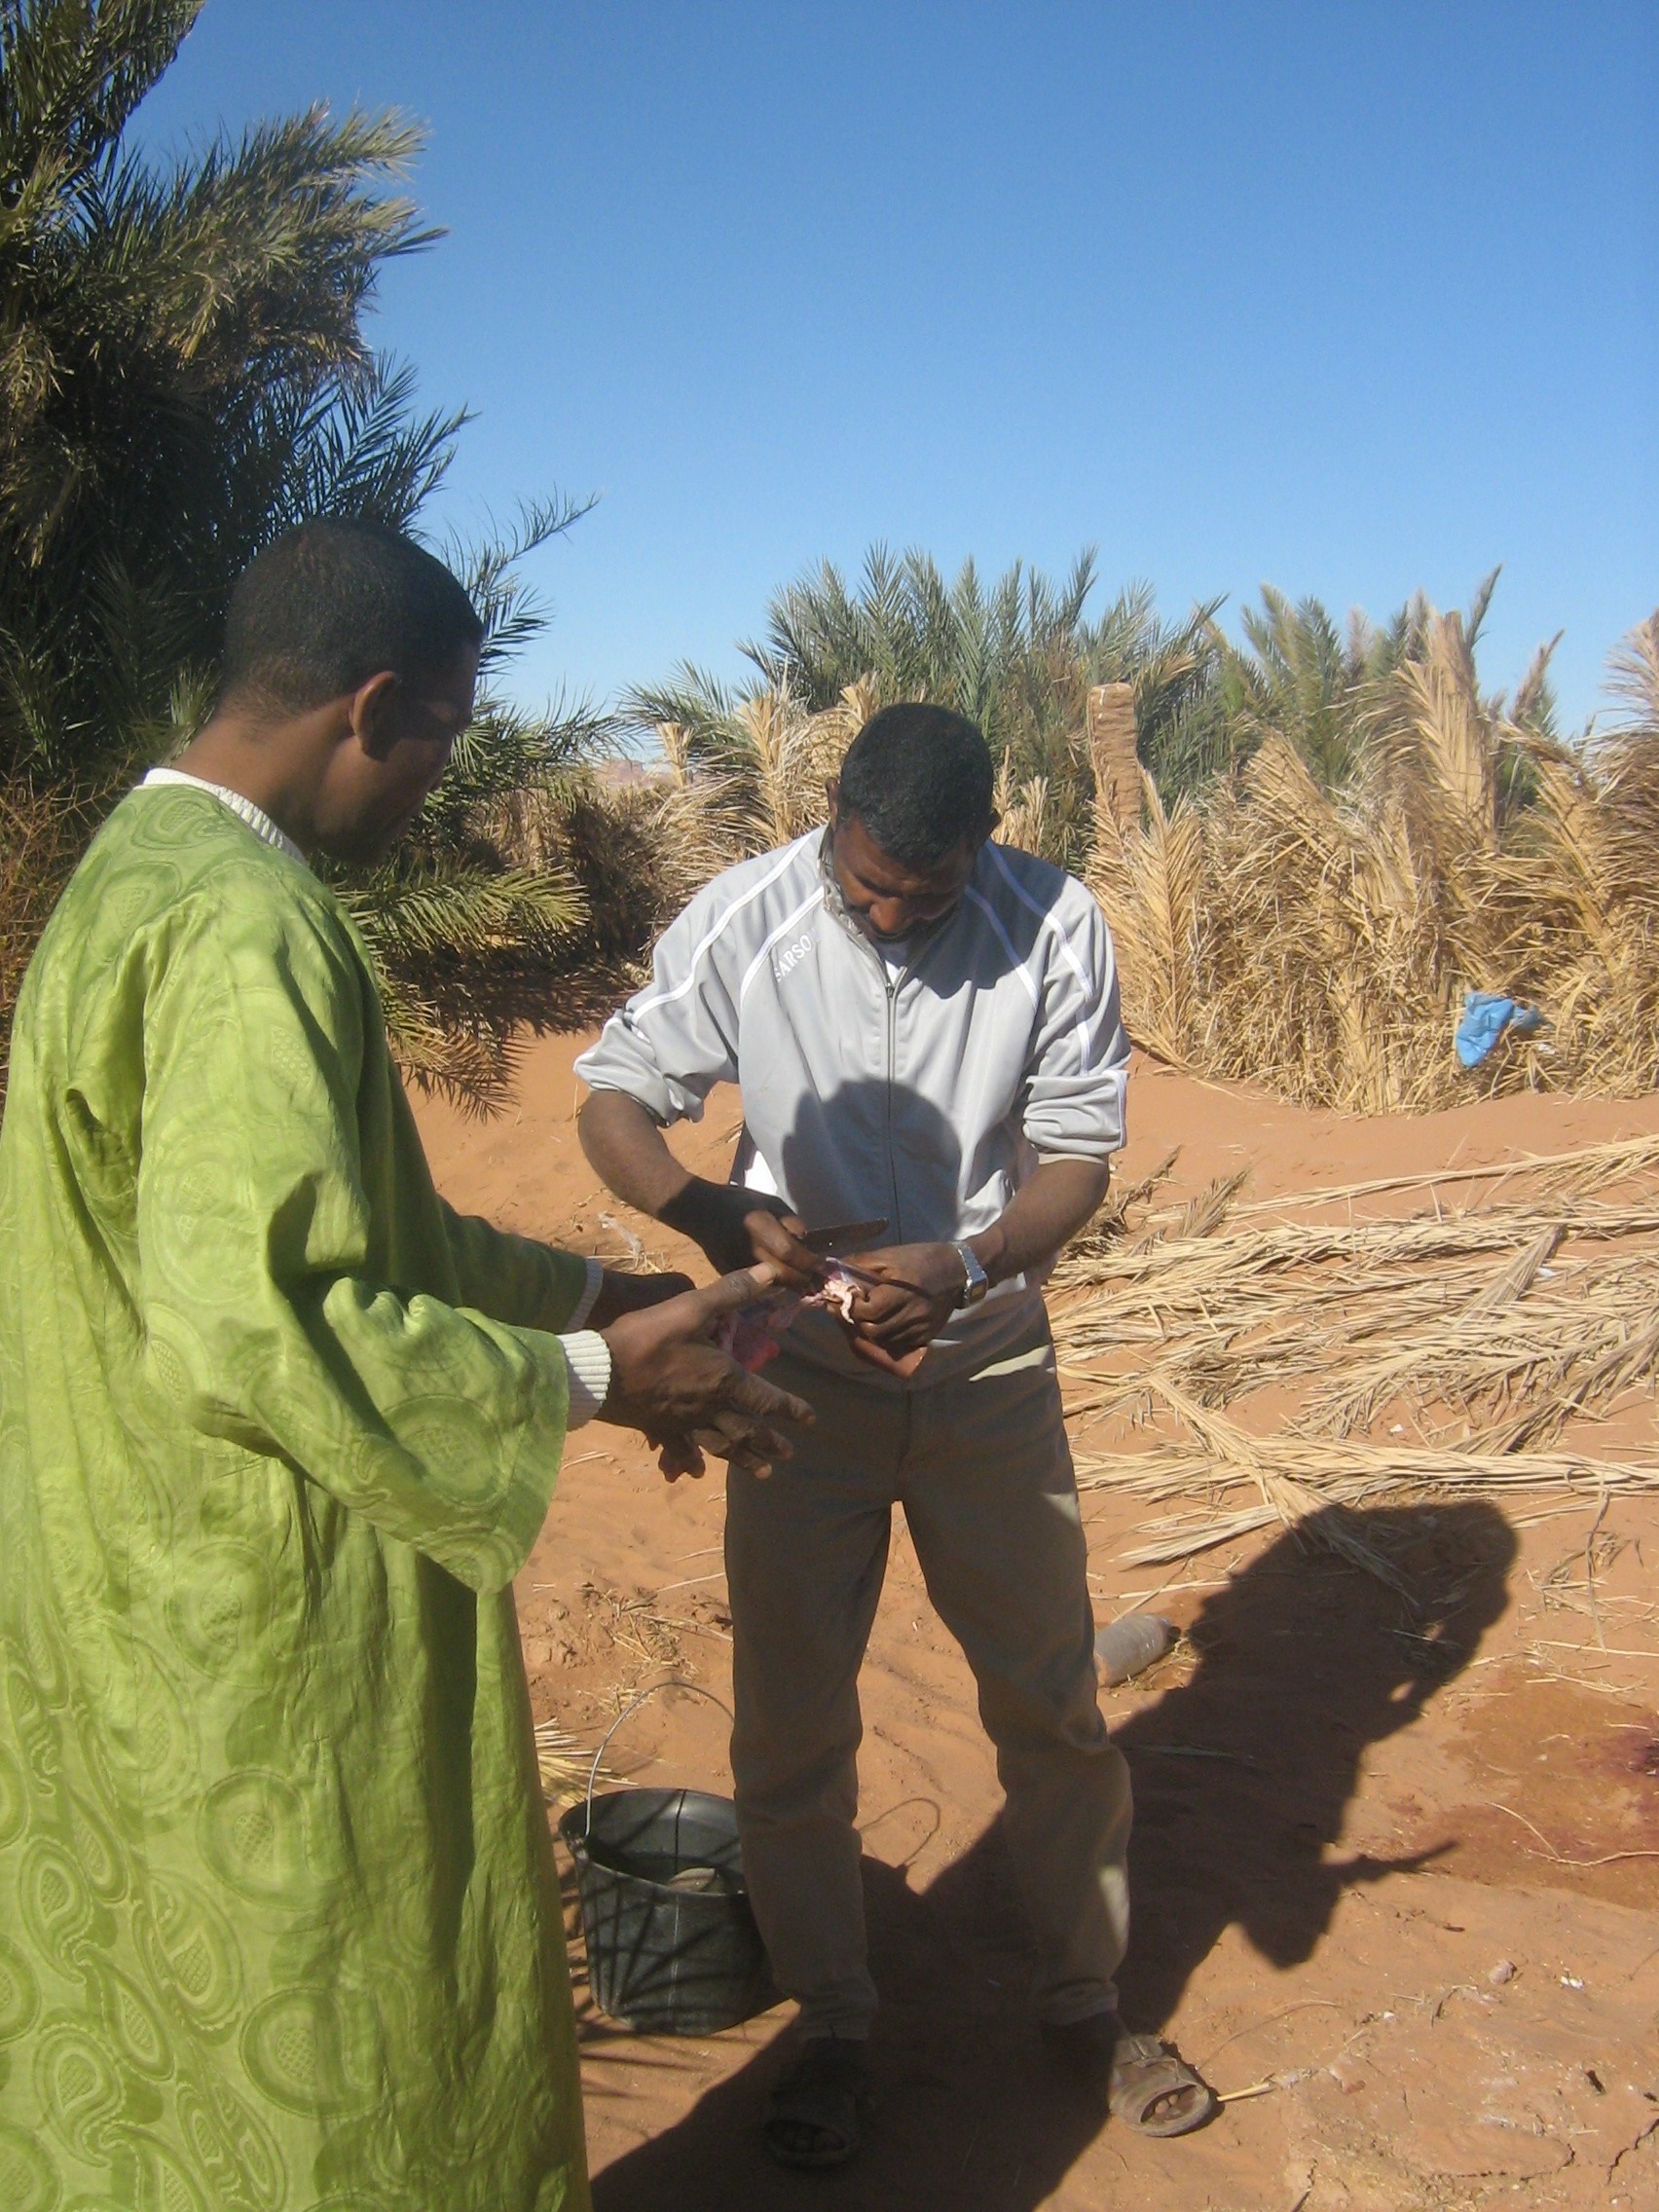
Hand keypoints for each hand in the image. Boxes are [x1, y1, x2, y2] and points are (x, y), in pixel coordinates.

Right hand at [600, 1266, 813, 1479]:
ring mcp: (685, 1422)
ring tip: (763, 1473)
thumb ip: (731, 1291)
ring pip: (722, 1445)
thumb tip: (769, 1273)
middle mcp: (710, 1407)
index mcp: (724, 1379)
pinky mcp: (660, 1428)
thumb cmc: (649, 1337)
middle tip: (789, 1455)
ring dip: (744, 1459)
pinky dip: (691, 1461)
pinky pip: (680, 1449)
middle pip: (748, 1430)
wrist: (602, 1370)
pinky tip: (696, 1472)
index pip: (767, 1398)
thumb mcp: (692, 1306)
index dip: (791, 1409)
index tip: (810, 1419)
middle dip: (770, 1442)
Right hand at [660, 1177, 821, 1290]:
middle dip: (802, 1279)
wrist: (701, 1212)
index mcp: (759, 1225)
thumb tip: (806, 1242)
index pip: (789, 1251)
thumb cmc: (739, 1203)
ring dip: (788, 1284)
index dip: (808, 1261)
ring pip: (771, 1284)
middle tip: (813, 1277)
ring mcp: (737, 1264)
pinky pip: (755, 1285)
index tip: (820, 1263)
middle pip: (782, 1275)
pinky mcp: (729, 1274)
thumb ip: (790, 1222)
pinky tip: (776, 1276)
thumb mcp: (771, 1201)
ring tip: (799, 1278)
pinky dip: (769, 1283)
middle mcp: (749, 1248)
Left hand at [841, 1241, 968, 1366]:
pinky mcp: (927, 1335)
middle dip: (858, 1321)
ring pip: (884, 1341)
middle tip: (853, 1309)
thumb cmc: (922, 1258)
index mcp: (903, 1291)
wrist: (958, 1271)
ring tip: (866, 1317)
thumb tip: (835, 1271)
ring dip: (870, 1331)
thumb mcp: (891, 1254)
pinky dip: (886, 1337)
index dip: (852, 1307)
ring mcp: (921, 1328)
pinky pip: (899, 1344)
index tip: (847, 1298)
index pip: (868, 1311)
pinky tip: (884, 1323)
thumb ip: (862, 1262)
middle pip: (873, 1330)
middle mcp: (913, 1314)